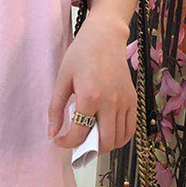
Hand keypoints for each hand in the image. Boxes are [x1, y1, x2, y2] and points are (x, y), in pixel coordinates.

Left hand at [48, 13, 136, 152]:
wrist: (104, 37)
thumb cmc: (80, 55)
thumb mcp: (62, 80)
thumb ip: (56, 109)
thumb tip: (52, 133)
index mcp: (90, 97)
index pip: (80, 133)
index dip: (67, 143)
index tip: (59, 141)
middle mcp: (111, 103)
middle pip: (104, 142)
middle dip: (88, 149)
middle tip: (77, 142)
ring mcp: (125, 102)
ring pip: (119, 139)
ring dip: (104, 145)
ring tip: (91, 137)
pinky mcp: (133, 100)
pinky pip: (130, 128)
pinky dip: (120, 136)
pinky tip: (106, 131)